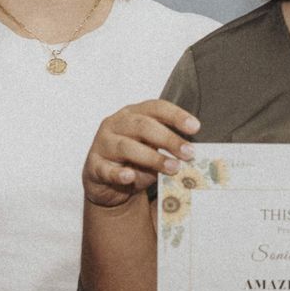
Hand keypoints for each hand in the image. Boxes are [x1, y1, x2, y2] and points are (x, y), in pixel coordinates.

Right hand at [82, 100, 199, 208]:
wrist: (105, 183)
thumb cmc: (133, 161)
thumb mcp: (152, 150)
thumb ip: (167, 149)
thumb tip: (191, 155)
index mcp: (133, 114)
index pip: (155, 108)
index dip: (176, 115)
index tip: (195, 127)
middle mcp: (116, 124)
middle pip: (143, 125)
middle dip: (168, 138)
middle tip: (189, 153)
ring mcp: (102, 144)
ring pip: (127, 147)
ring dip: (153, 158)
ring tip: (172, 168)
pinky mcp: (94, 166)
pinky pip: (106, 169)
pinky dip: (119, 174)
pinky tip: (130, 177)